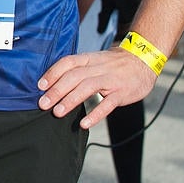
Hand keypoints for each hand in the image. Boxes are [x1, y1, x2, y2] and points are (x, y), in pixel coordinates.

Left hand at [37, 46, 158, 129]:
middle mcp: (98, 67)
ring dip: (71, 100)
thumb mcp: (95, 60)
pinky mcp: (122, 92)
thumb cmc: (114, 64)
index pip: (68, 63)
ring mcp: (111, 80)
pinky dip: (95, 114)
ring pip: (88, 87)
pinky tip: (84, 123)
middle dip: (57, 90)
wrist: (143, 59)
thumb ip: (78, 69)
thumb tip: (53, 83)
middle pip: (74, 76)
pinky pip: (108, 103)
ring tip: (58, 112)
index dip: (53, 73)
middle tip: (43, 104)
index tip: (40, 86)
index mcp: (89, 59)